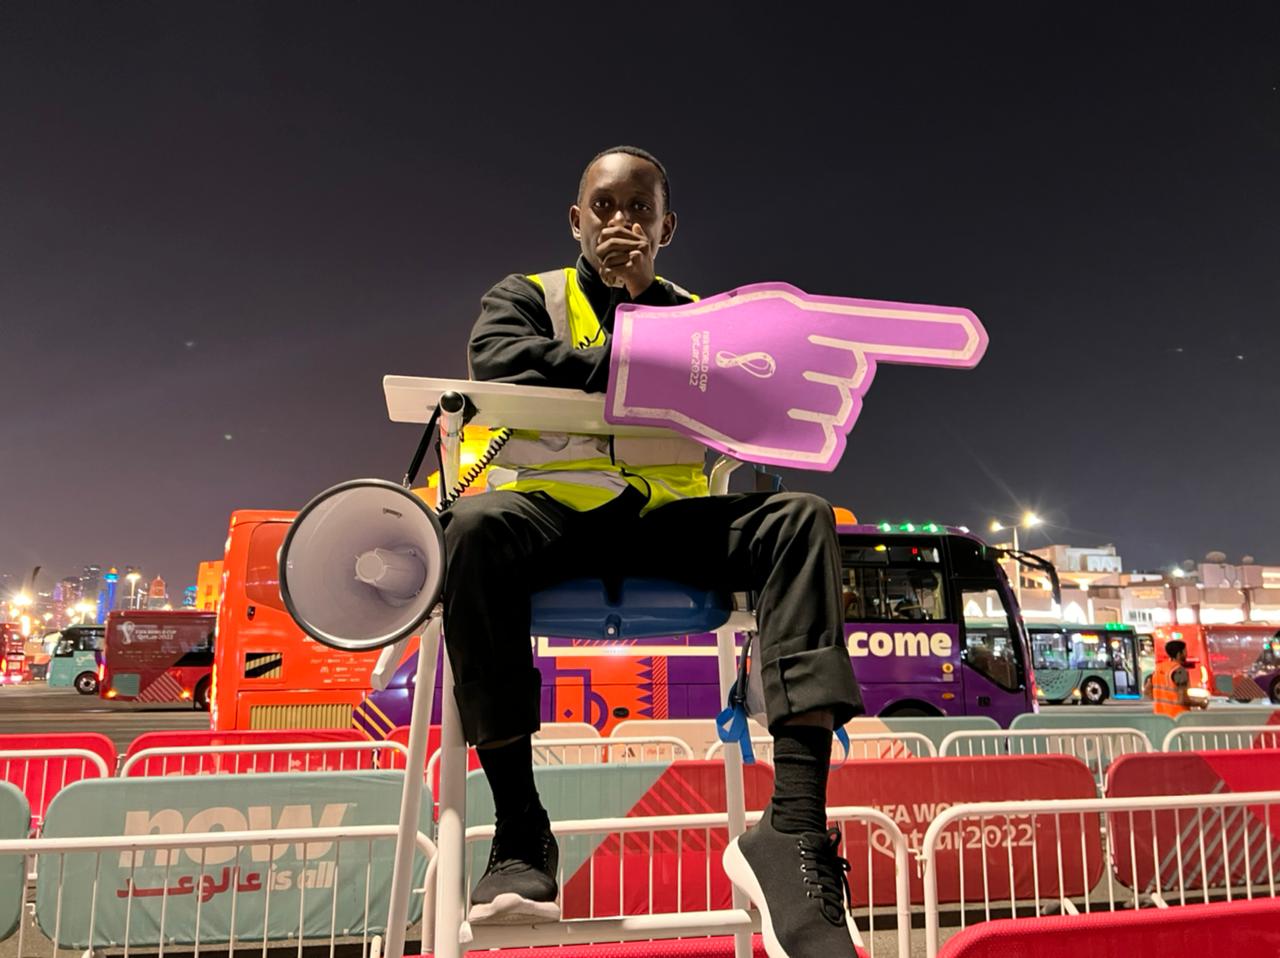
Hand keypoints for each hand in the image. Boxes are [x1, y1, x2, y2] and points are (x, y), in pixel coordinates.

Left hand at [596, 223, 654, 296]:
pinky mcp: (631, 270)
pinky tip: (608, 278)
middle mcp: (641, 247)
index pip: (616, 230)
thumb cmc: (640, 268)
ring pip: (609, 258)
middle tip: (601, 259)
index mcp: (641, 240)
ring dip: (604, 266)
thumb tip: (622, 218)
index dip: (604, 235)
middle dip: (601, 251)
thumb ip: (631, 234)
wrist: (647, 288)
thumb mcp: (638, 249)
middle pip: (611, 243)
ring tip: (607, 271)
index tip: (600, 243)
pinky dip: (606, 275)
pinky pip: (610, 269)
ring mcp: (637, 258)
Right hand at [604, 282, 987, 470]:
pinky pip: (826, 438)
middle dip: (824, 375)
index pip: (888, 328)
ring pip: (840, 410)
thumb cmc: (720, 336)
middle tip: (778, 371)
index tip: (974, 339)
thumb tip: (852, 347)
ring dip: (812, 405)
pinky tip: (775, 419)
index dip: (934, 335)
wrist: (672, 373)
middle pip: (854, 377)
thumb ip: (818, 326)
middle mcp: (826, 364)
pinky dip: (806, 432)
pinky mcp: (804, 439)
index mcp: (820, 323)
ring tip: (769, 395)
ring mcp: (815, 404)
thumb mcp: (772, 311)